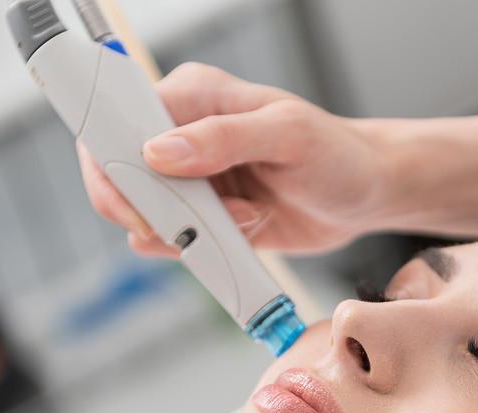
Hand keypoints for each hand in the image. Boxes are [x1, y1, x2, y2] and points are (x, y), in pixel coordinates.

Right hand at [78, 62, 389, 258]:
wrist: (365, 196)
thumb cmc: (336, 153)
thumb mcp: (289, 134)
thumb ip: (225, 138)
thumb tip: (159, 151)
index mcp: (191, 97)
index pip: (119, 124)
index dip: (113, 166)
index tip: (141, 201)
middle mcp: (180, 136)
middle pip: (119, 178)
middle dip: (154, 210)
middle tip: (204, 220)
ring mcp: (189, 181)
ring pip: (146, 218)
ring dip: (190, 231)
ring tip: (247, 216)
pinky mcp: (203, 218)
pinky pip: (174, 243)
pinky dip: (203, 250)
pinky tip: (249, 229)